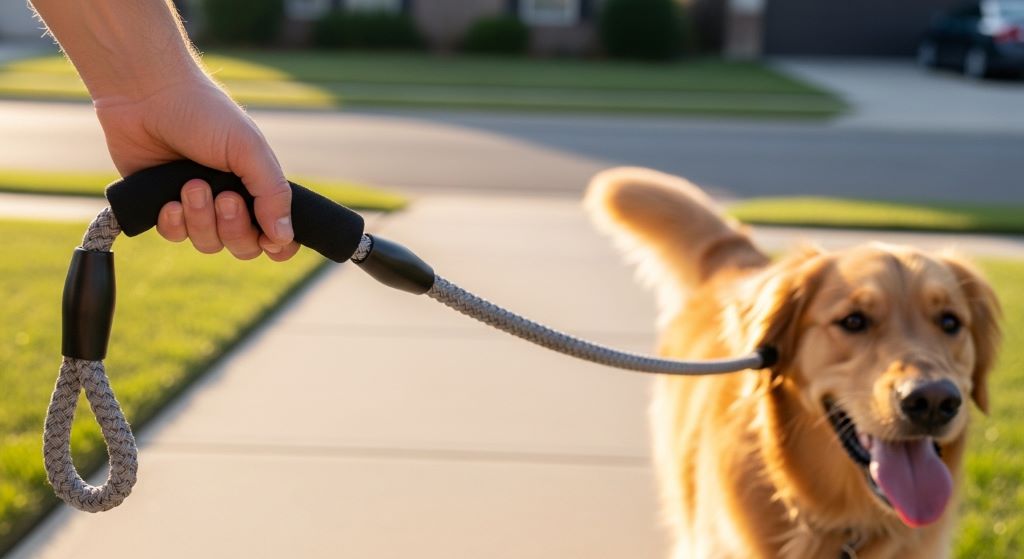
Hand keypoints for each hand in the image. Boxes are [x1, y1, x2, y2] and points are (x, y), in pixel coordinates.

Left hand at [94, 76, 298, 260]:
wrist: (146, 96)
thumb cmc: (204, 114)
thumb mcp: (249, 150)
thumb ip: (273, 194)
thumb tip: (284, 238)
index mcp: (257, 186)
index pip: (279, 233)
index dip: (277, 244)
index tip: (268, 239)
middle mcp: (230, 201)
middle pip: (243, 246)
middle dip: (234, 227)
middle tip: (224, 197)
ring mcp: (196, 206)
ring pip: (209, 243)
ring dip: (201, 219)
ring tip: (190, 185)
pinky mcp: (162, 206)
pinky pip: (175, 236)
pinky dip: (174, 223)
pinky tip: (169, 201)